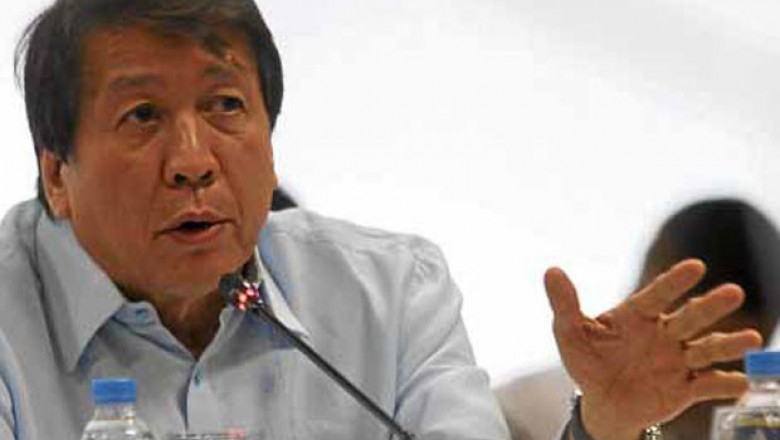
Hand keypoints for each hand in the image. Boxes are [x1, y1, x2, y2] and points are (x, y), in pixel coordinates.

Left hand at [545, 259, 761, 439]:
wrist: (601, 402)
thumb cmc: (588, 361)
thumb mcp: (569, 333)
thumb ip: (564, 304)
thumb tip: (551, 271)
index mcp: (637, 315)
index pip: (657, 295)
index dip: (674, 282)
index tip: (695, 267)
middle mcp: (664, 333)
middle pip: (690, 317)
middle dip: (711, 306)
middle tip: (733, 292)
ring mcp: (677, 361)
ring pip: (706, 349)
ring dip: (728, 344)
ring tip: (751, 339)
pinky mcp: (685, 389)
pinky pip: (708, 386)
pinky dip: (725, 385)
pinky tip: (739, 382)